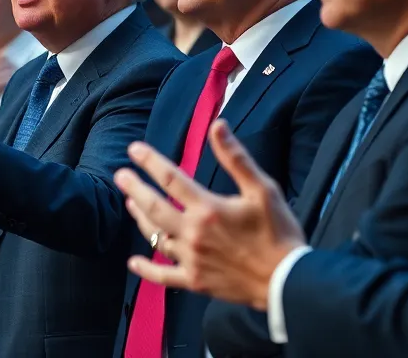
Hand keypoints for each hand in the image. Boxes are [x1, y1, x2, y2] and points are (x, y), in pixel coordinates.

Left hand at [112, 120, 306, 307]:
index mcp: (208, 208)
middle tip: (119, 175)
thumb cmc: (279, 233)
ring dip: (140, 219)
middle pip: (154, 207)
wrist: (287, 281)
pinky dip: (147, 269)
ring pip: (156, 237)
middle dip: (135, 188)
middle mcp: (193, 233)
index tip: (134, 149)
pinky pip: (163, 276)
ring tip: (130, 204)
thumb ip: (236, 158)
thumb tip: (217, 126)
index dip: (150, 162)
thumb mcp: (262, 189)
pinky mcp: (195, 281)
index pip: (170, 179)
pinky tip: (133, 262)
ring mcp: (191, 259)